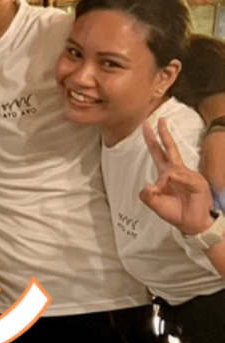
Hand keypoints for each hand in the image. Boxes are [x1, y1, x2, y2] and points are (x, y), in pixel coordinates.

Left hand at [140, 119, 215, 235]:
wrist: (192, 224)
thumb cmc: (174, 212)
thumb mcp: (154, 203)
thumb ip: (147, 195)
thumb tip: (148, 184)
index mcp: (165, 174)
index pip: (157, 152)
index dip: (151, 140)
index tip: (145, 126)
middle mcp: (177, 171)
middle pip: (169, 148)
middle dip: (164, 134)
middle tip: (159, 119)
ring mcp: (188, 175)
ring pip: (174, 169)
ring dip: (168, 181)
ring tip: (170, 193)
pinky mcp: (198, 182)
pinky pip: (184, 178)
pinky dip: (179, 183)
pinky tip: (178, 186)